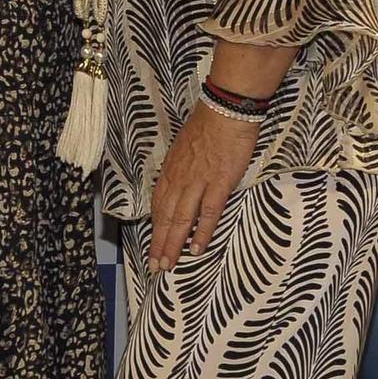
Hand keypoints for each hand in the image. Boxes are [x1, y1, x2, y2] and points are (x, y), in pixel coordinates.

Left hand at [147, 105, 261, 272]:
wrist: (225, 112)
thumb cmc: (207, 126)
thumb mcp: (184, 148)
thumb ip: (181, 168)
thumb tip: (179, 183)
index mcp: (170, 171)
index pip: (158, 204)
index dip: (155, 226)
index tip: (152, 244)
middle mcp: (179, 179)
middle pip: (164, 216)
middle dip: (158, 243)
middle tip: (155, 266)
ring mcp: (197, 183)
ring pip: (180, 219)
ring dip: (173, 244)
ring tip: (168, 264)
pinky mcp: (218, 184)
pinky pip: (207, 213)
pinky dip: (201, 233)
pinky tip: (196, 250)